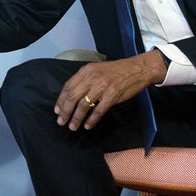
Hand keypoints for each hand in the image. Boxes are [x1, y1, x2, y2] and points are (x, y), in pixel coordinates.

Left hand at [52, 50, 166, 129]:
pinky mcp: (112, 96)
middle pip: (72, 97)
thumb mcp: (97, 69)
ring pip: (83, 105)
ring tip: (72, 126)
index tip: (57, 110)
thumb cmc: (117, 70)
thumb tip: (71, 96)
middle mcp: (92, 78)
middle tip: (61, 121)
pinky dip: (91, 120)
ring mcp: (102, 87)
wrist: (138, 69)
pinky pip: (98, 111)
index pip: (68, 87)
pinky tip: (87, 125)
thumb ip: (84, 80)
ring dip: (76, 118)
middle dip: (65, 111)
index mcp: (86, 71)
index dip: (61, 100)